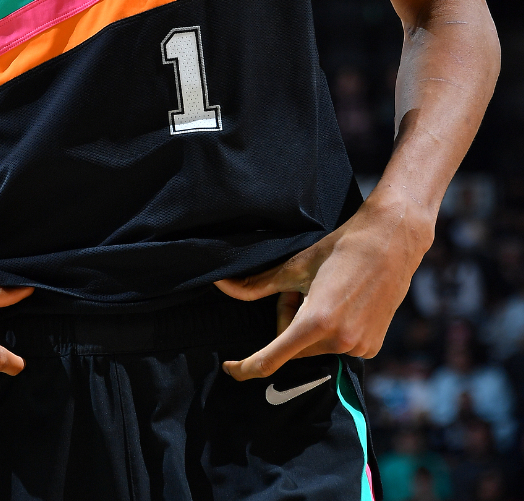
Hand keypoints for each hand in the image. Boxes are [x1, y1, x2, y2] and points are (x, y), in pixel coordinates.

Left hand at [214, 195, 432, 380]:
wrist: (391, 241)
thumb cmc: (340, 248)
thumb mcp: (296, 265)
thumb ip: (257, 284)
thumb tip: (220, 284)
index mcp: (316, 322)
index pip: (272, 359)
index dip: (246, 367)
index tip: (229, 368)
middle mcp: (339, 342)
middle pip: (293, 346)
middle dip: (289, 320)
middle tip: (304, 288)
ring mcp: (358, 347)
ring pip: (314, 347)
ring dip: (311, 326)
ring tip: (329, 291)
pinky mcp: (372, 348)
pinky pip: (337, 347)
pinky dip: (332, 331)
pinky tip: (345, 303)